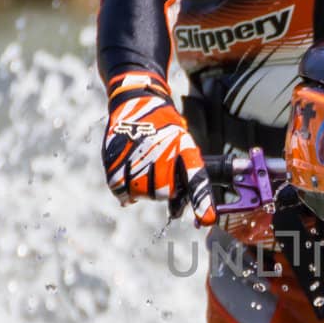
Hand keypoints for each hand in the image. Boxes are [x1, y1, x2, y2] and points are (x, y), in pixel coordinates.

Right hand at [102, 71, 215, 224]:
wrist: (138, 101)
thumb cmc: (164, 128)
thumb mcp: (183, 143)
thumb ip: (183, 175)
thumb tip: (177, 212)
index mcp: (184, 148)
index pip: (196, 178)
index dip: (202, 201)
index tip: (206, 220)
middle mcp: (162, 151)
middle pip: (161, 193)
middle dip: (159, 190)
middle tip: (154, 170)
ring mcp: (138, 154)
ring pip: (140, 193)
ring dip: (139, 188)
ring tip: (140, 167)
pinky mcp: (116, 157)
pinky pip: (119, 188)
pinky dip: (121, 188)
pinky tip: (125, 174)